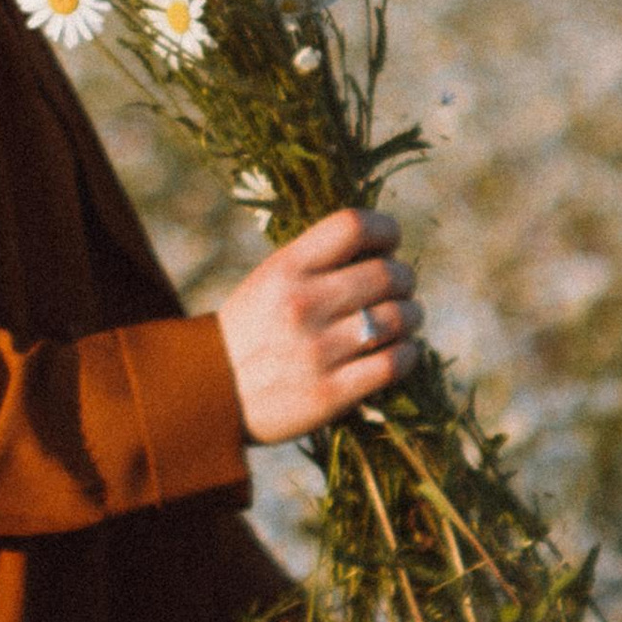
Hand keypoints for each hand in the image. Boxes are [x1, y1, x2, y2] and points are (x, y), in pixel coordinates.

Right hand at [216, 207, 421, 444]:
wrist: (210, 396)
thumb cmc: (252, 331)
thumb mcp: (269, 282)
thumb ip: (317, 262)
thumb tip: (383, 248)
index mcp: (286, 269)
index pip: (353, 226)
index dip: (385, 230)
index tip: (388, 244)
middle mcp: (302, 305)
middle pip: (388, 274)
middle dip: (404, 279)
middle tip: (401, 289)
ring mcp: (317, 351)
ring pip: (399, 318)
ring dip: (412, 316)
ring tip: (405, 320)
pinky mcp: (329, 394)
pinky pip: (394, 364)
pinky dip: (408, 354)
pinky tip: (401, 352)